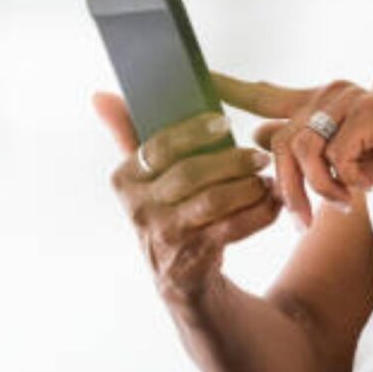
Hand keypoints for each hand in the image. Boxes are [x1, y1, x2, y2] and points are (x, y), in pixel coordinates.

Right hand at [94, 92, 281, 304]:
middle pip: (190, 173)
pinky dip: (259, 212)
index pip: (158, 147)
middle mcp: (140, 209)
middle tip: (259, 154)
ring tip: (267, 177)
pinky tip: (272, 201)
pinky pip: (232, 228)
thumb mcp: (143, 176)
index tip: (224, 121)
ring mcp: (166, 235)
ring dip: (248, 186)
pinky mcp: (194, 257)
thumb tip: (100, 95)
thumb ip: (126, 134)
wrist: (177, 276)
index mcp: (125, 180)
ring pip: (213, 201)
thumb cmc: (166, 208)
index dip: (193, 132)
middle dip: (230, 160)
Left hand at [212, 73, 372, 230]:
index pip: (265, 94)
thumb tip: (255, 136)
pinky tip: (363, 187)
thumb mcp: (338, 160)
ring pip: (304, 151)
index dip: (230, 87)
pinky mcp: (368, 112)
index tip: (199, 76)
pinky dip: (346, 181)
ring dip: (318, 188)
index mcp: (319, 100)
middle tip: (303, 221)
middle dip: (287, 189)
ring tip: (339, 203)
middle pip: (279, 142)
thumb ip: (301, 147)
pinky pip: (335, 156)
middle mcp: (331, 92)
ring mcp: (350, 99)